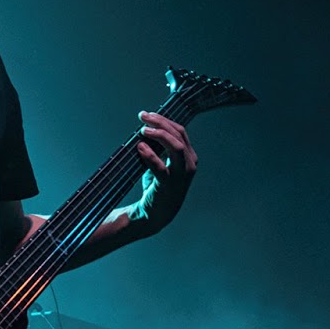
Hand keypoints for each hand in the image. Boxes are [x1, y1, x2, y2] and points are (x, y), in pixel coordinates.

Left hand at [133, 111, 197, 230]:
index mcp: (189, 157)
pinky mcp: (169, 185)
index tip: (147, 115)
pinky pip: (161, 167)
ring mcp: (181, 175)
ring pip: (176, 147)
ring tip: (143, 130)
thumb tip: (146, 127)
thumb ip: (159, 148)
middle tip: (143, 117)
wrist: (154, 214)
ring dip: (159, 135)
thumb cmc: (157, 187)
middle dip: (160, 122)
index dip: (163, 120)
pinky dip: (150, 155)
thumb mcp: (162, 163)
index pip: (180, 131)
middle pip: (178, 135)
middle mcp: (189, 164)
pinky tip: (140, 147)